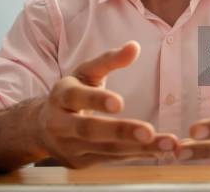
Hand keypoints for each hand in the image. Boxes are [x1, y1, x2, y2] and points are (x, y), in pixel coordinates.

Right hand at [37, 41, 177, 167]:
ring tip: (167, 143)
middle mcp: (60, 124)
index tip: (119, 103)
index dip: (97, 100)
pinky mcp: (81, 163)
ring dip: (139, 148)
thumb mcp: (85, 73)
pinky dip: (136, 155)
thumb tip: (134, 47)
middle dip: (121, 131)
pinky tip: (158, 150)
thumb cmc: (71, 94)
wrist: (41, 128)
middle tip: (149, 132)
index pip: (77, 97)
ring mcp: (69, 147)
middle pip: (90, 130)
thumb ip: (109, 60)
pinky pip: (111, 159)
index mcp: (61, 95)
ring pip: (106, 149)